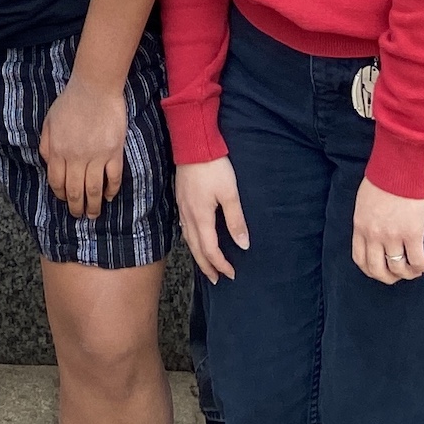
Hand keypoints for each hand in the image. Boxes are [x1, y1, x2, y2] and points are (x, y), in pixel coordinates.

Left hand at [39, 74, 126, 220]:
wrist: (95, 87)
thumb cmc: (70, 102)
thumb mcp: (49, 121)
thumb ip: (46, 145)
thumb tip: (48, 164)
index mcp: (58, 151)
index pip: (57, 182)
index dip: (60, 195)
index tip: (65, 200)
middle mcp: (75, 158)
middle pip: (75, 191)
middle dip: (76, 207)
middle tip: (79, 216)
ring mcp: (96, 156)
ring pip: (94, 189)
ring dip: (94, 205)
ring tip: (94, 215)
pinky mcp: (114, 152)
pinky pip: (114, 177)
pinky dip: (112, 190)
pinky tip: (110, 196)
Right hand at [176, 158, 249, 282]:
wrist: (193, 144)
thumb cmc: (213, 167)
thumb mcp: (230, 193)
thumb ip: (236, 220)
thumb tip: (243, 244)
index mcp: (201, 217)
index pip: (210, 249)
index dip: (220, 264)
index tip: (231, 274)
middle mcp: (188, 216)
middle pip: (196, 249)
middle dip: (206, 266)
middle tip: (216, 279)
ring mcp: (182, 208)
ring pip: (188, 240)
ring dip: (198, 255)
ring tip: (206, 264)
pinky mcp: (180, 200)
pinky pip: (184, 228)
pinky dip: (191, 240)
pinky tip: (195, 239)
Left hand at [351, 178, 423, 283]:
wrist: (398, 167)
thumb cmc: (382, 179)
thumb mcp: (363, 203)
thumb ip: (365, 222)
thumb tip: (372, 234)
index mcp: (360, 227)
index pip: (360, 260)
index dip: (371, 271)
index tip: (380, 272)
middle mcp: (374, 236)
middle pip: (377, 270)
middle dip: (388, 278)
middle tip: (397, 276)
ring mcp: (393, 236)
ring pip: (398, 268)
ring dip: (408, 274)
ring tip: (415, 271)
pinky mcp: (413, 234)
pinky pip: (417, 260)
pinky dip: (422, 267)